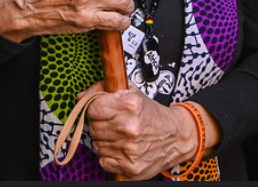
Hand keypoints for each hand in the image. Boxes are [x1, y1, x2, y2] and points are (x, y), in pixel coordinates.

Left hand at [83, 86, 210, 180]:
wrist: (176, 137)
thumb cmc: (153, 115)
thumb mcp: (132, 93)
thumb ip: (105, 89)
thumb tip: (81, 96)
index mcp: (130, 105)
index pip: (92, 107)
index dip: (95, 107)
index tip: (101, 109)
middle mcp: (130, 128)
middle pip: (93, 127)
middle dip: (100, 124)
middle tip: (114, 122)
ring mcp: (130, 149)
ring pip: (97, 144)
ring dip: (105, 140)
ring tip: (120, 135)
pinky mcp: (131, 167)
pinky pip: (104, 160)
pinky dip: (109, 155)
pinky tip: (121, 148)